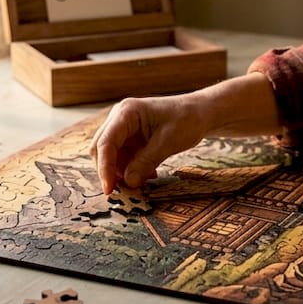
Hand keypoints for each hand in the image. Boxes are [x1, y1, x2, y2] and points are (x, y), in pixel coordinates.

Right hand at [90, 94, 211, 193]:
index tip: (109, 190)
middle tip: (124, 190)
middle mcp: (120, 118)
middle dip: (111, 171)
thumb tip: (128, 182)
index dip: (105, 168)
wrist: (200, 113)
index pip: (106, 142)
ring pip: (111, 155)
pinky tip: (148, 174)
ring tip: (144, 180)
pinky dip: (131, 168)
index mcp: (126, 112)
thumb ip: (146, 162)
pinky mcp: (130, 136)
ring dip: (122, 171)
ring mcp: (124, 127)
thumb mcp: (168, 142)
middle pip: (101, 148)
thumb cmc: (187, 119)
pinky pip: (122, 156)